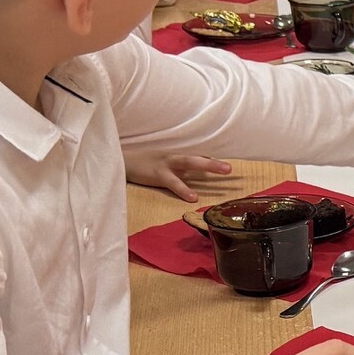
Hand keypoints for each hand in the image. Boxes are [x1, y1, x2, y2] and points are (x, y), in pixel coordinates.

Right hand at [125, 150, 240, 202]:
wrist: (120, 162)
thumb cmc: (143, 165)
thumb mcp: (164, 166)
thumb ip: (180, 171)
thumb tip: (198, 175)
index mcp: (176, 157)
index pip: (199, 157)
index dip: (215, 161)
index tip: (233, 167)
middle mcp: (174, 158)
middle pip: (198, 157)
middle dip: (216, 162)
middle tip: (233, 168)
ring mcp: (166, 164)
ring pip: (190, 162)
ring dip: (208, 165)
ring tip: (225, 171)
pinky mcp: (156, 174)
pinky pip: (172, 182)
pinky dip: (183, 189)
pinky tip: (193, 197)